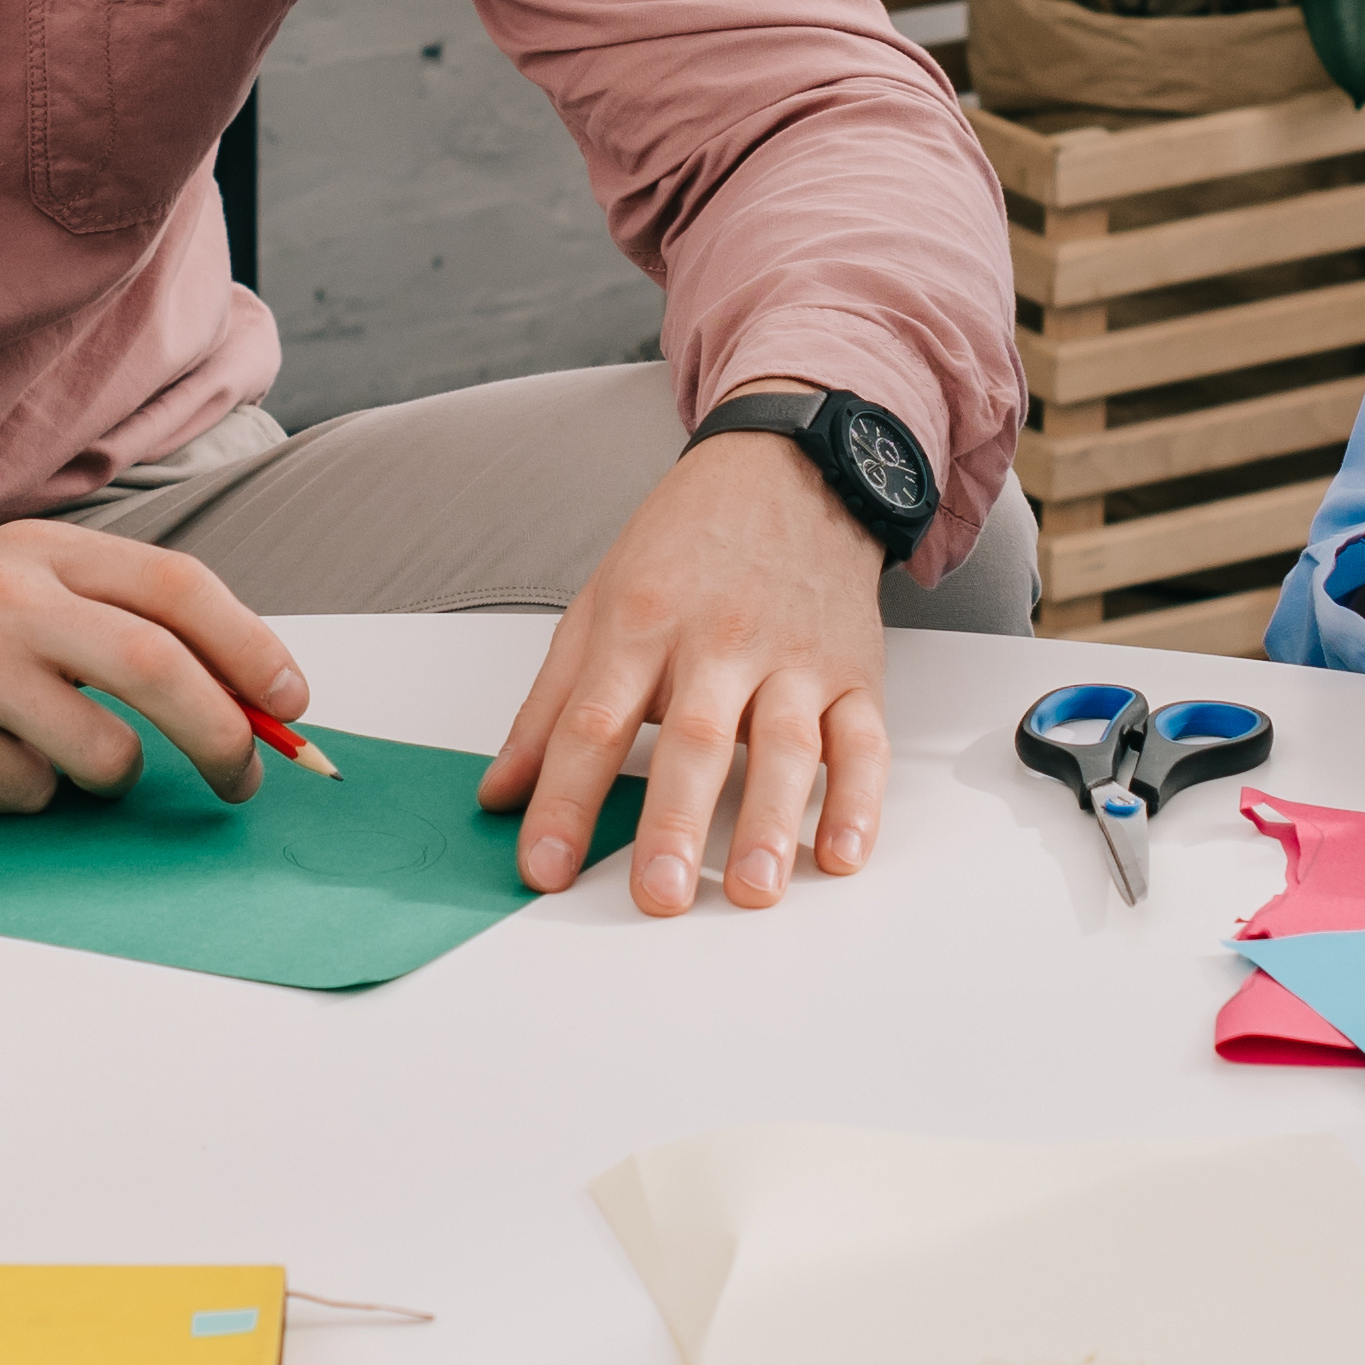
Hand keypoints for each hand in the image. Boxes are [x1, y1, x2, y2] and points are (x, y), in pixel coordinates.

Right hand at [0, 524, 301, 812]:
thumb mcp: (4, 584)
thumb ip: (101, 619)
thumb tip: (231, 690)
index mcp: (44, 551)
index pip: (179, 588)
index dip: (252, 648)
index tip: (291, 702)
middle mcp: (11, 597)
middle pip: (163, 668)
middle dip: (225, 735)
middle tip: (244, 777)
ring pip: (104, 752)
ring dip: (109, 779)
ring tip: (61, 761)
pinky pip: (28, 794)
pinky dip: (25, 795)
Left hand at [479, 411, 894, 912]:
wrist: (789, 468)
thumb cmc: (688, 545)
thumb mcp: (600, 603)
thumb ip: (549, 706)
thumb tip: (499, 792)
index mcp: (643, 622)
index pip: (593, 722)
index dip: (564, 800)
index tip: (543, 869)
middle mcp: (721, 640)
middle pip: (693, 739)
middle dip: (673, 823)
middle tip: (658, 895)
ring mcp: (795, 657)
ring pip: (786, 745)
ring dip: (772, 823)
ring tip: (752, 889)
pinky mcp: (856, 672)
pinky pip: (864, 742)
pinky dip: (859, 800)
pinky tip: (841, 851)